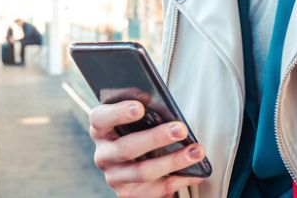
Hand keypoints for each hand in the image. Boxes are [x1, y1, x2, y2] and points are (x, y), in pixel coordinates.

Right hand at [89, 100, 206, 196]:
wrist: (137, 164)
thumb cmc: (138, 132)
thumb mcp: (136, 120)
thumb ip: (145, 111)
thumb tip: (166, 107)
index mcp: (100, 130)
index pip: (100, 119)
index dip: (118, 113)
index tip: (140, 107)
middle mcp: (103, 155)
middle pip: (126, 148)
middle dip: (156, 138)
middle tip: (180, 129)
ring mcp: (115, 177)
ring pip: (143, 172)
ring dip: (173, 161)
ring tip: (196, 151)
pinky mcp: (128, 195)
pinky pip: (157, 189)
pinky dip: (179, 179)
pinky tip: (196, 172)